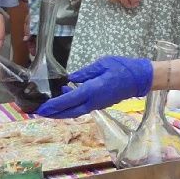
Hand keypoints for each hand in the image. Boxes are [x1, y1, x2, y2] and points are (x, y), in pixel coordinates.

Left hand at [37, 57, 152, 118]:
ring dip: (61, 112)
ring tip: (48, 109)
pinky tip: (65, 97)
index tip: (41, 108)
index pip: (68, 100)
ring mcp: (97, 105)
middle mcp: (93, 102)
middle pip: (69, 112)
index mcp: (92, 91)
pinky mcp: (100, 104)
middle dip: (53, 113)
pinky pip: (81, 108)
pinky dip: (70, 107)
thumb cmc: (122, 68)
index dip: (53, 106)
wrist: (140, 78)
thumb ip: (84, 73)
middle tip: (39, 112)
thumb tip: (70, 80)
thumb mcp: (101, 64)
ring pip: (75, 112)